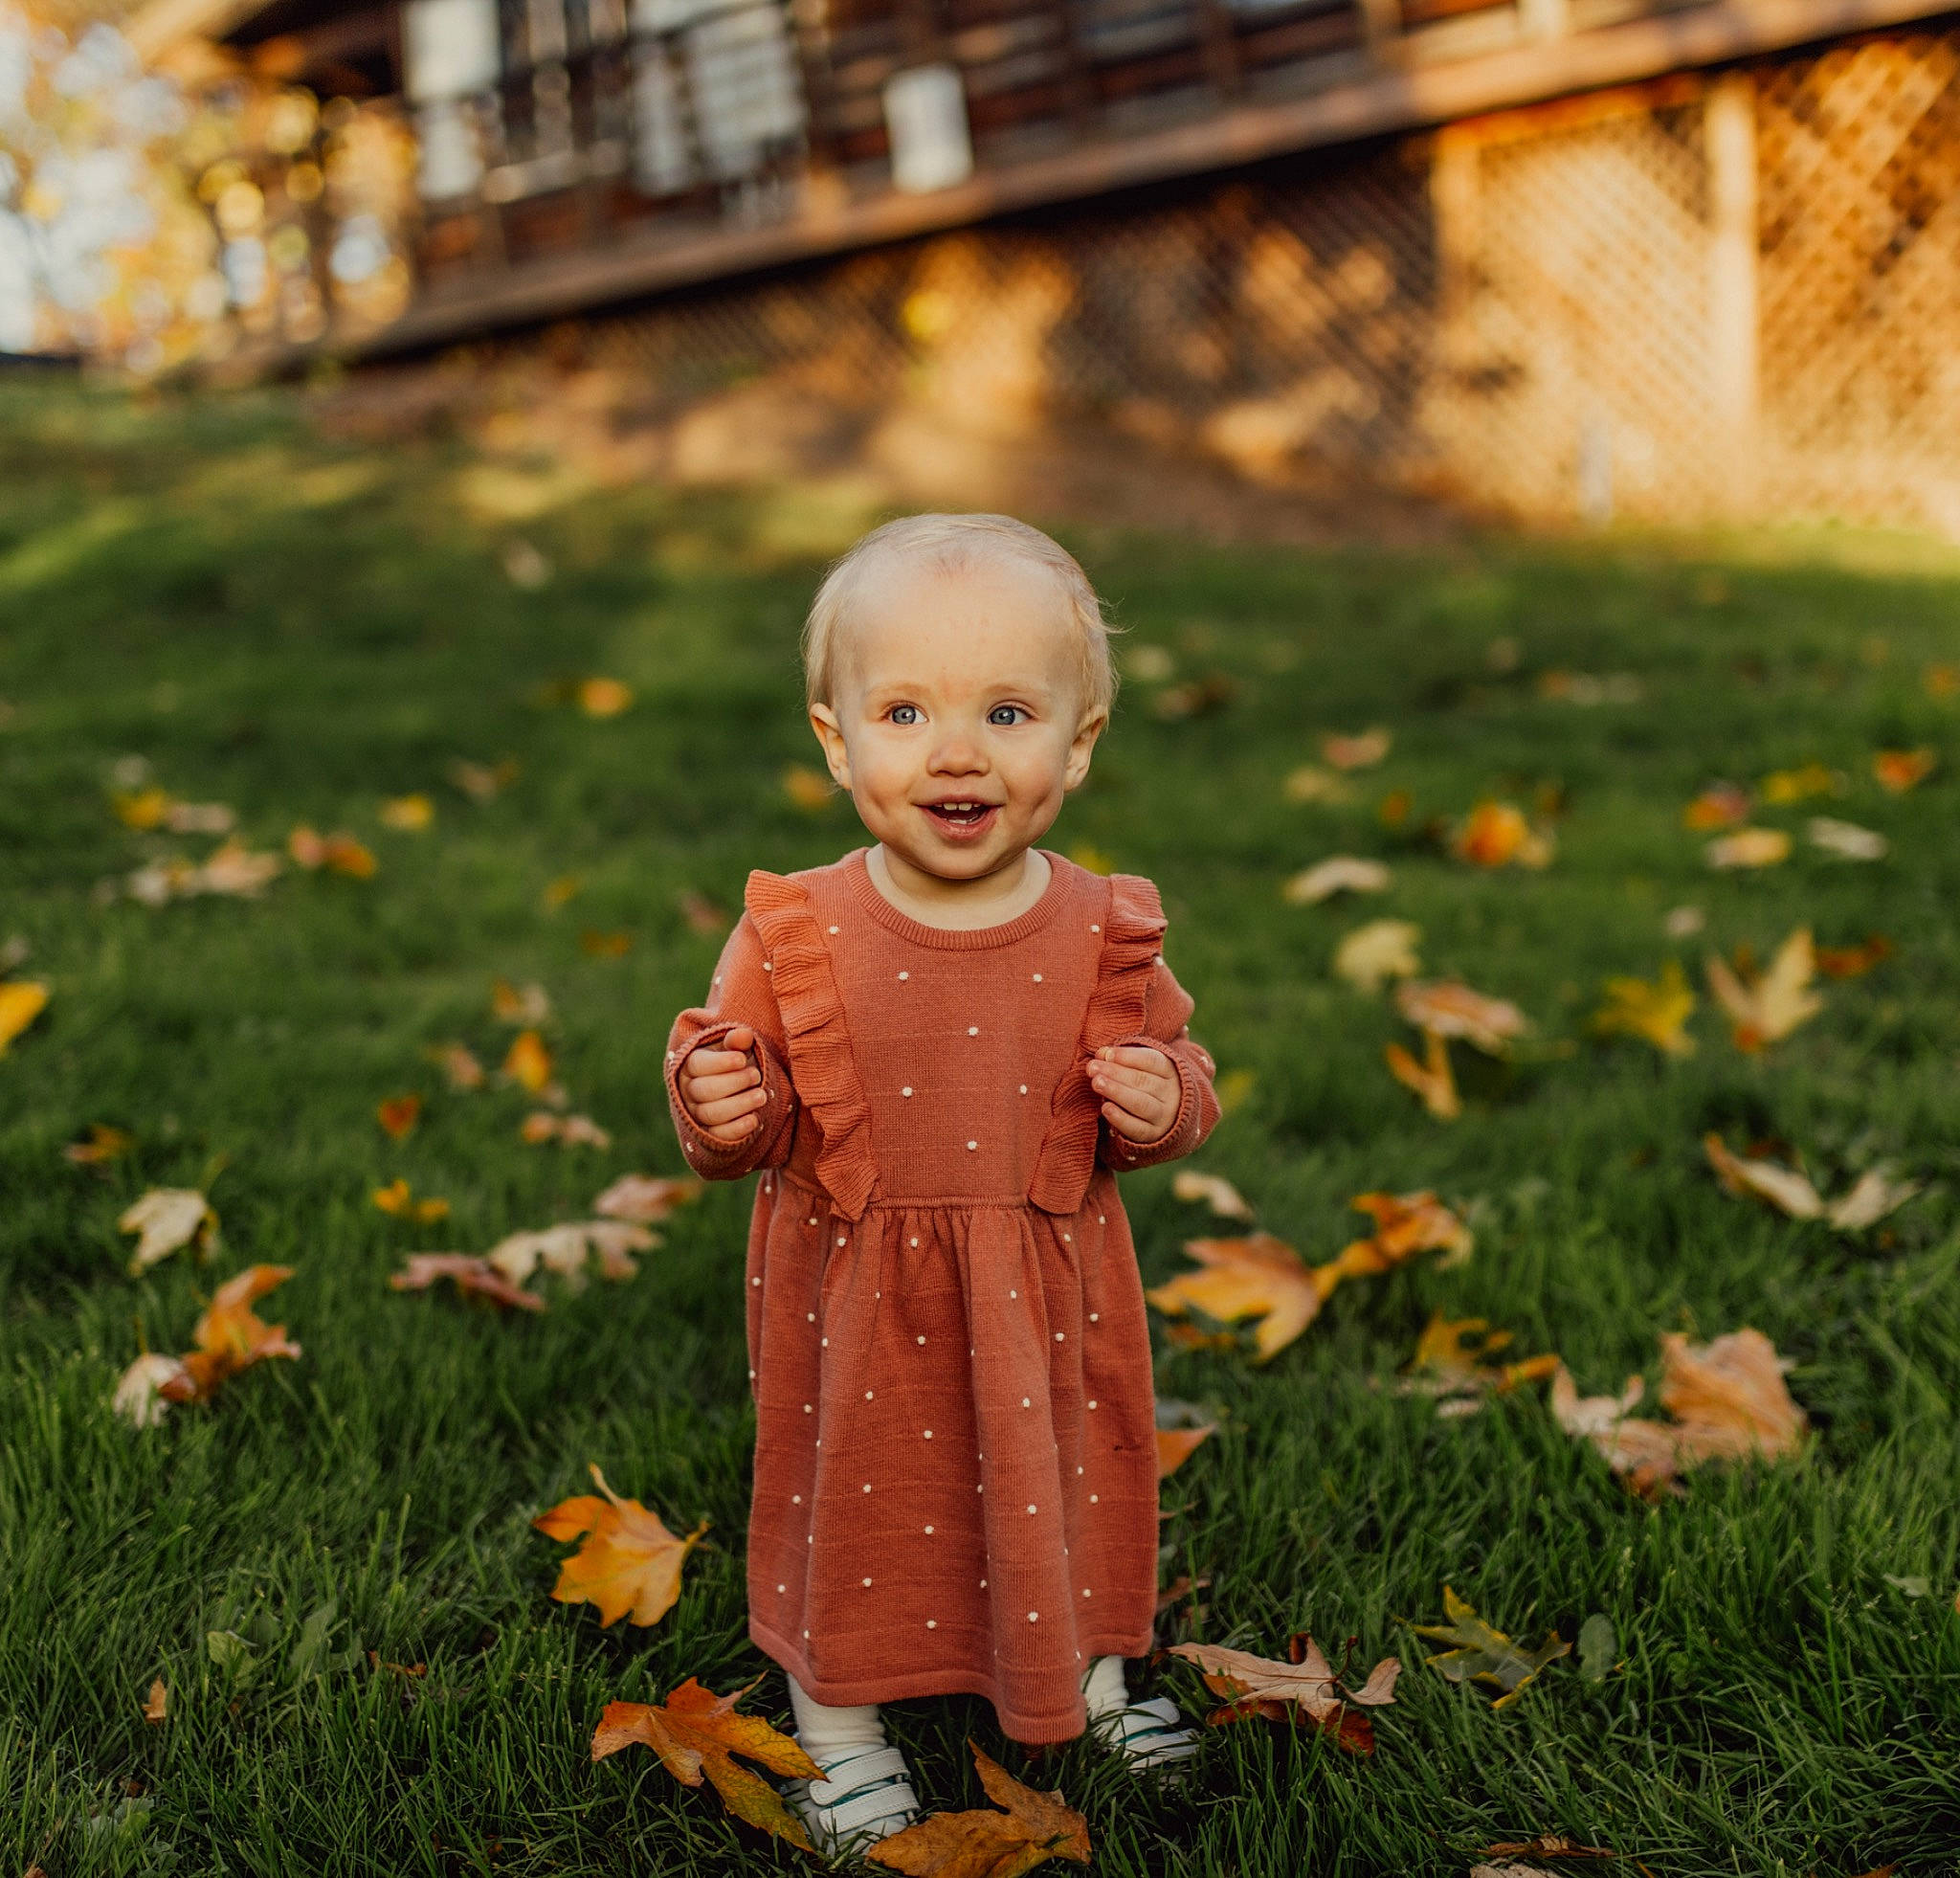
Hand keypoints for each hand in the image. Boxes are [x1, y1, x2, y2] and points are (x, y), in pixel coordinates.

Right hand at [679, 1027, 767, 1143]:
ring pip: (711, 1113)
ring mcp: (697, 1114)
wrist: (741, 1089)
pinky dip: (737, 1129)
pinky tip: (754, 1120)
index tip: (741, 1059)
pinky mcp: (710, 1134)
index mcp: (691, 1066)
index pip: (697, 1065)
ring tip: (761, 1096)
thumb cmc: (736, 1063)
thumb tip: (743, 1035)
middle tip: (756, 1076)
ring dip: (739, 1105)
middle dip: (733, 1082)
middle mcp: (690, 1091)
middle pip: (704, 1090)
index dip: (720, 1063)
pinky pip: (719, 1135)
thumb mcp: (737, 1048)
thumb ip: (738, 1040)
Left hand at [1089, 1044, 1180, 1145]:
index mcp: (1170, 1072)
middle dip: (1115, 1072)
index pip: (1151, 1060)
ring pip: (1141, 1103)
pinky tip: (1105, 1108)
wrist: (1169, 1118)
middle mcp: (1171, 1094)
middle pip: (1143, 1081)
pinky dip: (1120, 1118)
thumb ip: (1120, 1059)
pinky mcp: (1154, 1135)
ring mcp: (1164, 1116)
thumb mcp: (1140, 1068)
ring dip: (1116, 1092)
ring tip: (1096, 1083)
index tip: (1107, 1054)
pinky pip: (1137, 1128)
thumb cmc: (1147, 1085)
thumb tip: (1101, 1054)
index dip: (1128, 1056)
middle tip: (1092, 1068)